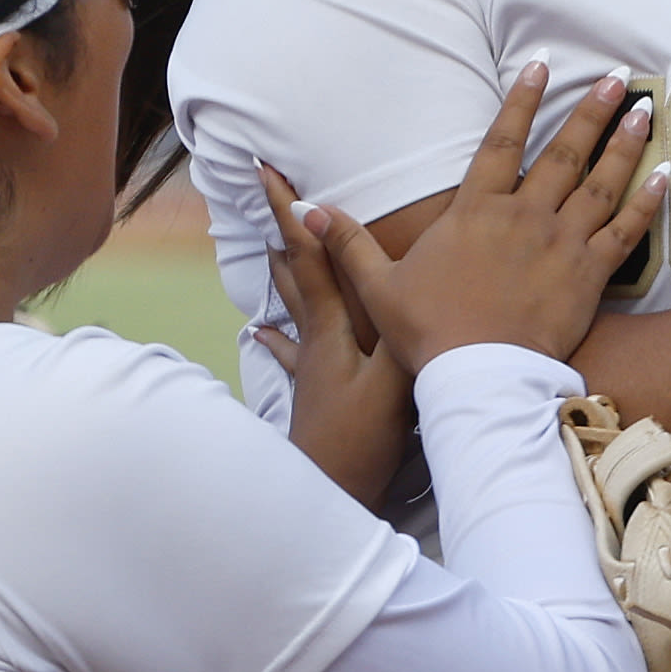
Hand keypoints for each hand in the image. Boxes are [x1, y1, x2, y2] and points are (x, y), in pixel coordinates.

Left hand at [255, 162, 411, 505]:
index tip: (270, 172)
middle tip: (266, 188)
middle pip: (299, 273)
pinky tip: (257, 332)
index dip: (295, 215)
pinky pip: (294, 355)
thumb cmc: (361, 443)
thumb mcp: (394, 384)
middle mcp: (319, 341)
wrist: (329, 498)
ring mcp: (314, 368)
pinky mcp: (314, 396)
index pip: (314, 259)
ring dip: (285, 274)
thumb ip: (403, 334)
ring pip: (296, 308)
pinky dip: (277, 338)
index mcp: (335, 330)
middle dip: (287, 229)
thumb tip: (413, 286)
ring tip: (268, 245)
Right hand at [301, 65, 667, 374]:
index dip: (520, 102)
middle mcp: (523, 217)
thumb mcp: (379, 287)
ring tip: (643, 111)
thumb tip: (306, 211)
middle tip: (613, 78)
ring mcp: (561, 244)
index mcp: (475, 213)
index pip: (502, 143)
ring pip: (601, 184)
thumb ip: (350, 244)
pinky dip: (648, 204)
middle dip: (590, 111)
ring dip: (624, 145)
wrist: (479, 377)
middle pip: (563, 153)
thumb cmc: (428, 334)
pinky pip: (626, 233)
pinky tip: (666, 177)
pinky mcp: (589, 276)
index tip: (537, 67)